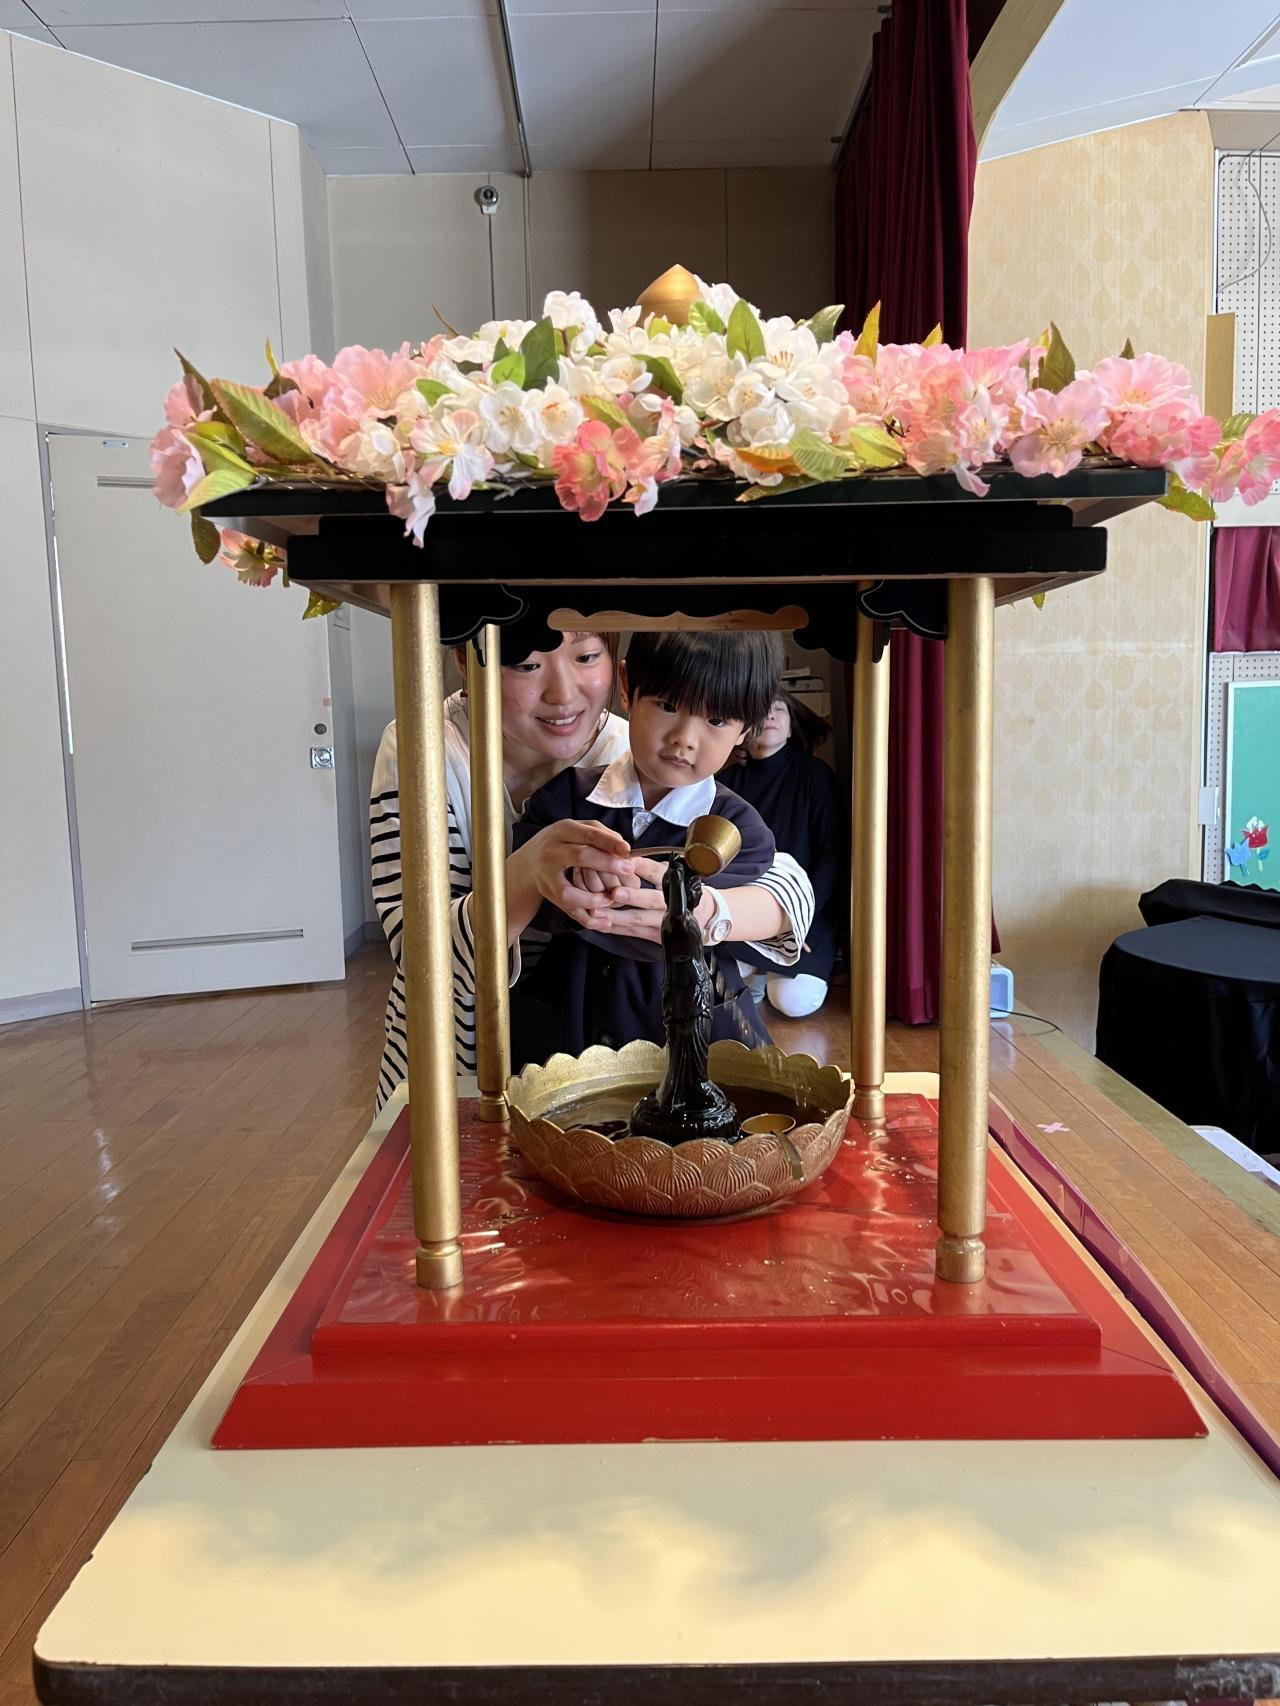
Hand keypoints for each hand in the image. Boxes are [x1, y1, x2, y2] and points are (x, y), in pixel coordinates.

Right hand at [510, 820, 636, 931]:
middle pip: (580, 857)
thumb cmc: (562, 842)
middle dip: (607, 865)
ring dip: (593, 898)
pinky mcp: (548, 893)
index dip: (609, 843)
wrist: (530, 859)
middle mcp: (552, 852)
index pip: (589, 834)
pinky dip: (587, 918)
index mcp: (563, 831)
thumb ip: (601, 834)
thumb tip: (622, 846)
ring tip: (612, 899)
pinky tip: (604, 922)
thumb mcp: (578, 829)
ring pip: (568, 891)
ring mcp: (547, 875)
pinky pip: (568, 909)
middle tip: (627, 870)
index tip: (627, 850)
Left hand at [605, 868, 717, 944]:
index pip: (659, 872)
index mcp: (674, 884)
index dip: (644, 867)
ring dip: (617, 917)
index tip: (629, 861)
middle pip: (651, 899)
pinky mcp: (656, 935)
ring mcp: (663, 922)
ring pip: (639, 919)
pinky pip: (633, 932)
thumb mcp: (676, 875)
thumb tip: (626, 857)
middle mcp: (670, 904)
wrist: (705, 917)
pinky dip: (615, 928)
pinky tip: (600, 924)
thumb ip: (654, 869)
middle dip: (632, 896)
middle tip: (614, 893)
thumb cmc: (684, 891)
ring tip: (599, 913)